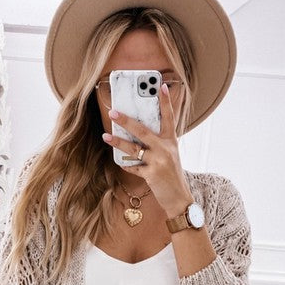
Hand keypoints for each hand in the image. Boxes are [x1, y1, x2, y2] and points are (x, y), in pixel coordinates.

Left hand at [102, 82, 193, 214]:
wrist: (179, 198)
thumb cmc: (172, 176)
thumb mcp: (170, 156)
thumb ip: (158, 144)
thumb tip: (138, 133)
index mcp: (171, 141)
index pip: (169, 117)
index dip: (165, 102)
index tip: (161, 86)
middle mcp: (165, 149)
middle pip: (143, 130)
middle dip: (126, 121)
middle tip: (113, 112)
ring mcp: (158, 162)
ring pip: (134, 148)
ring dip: (118, 142)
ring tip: (105, 136)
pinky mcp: (151, 174)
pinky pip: (134, 167)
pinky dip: (126, 165)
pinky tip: (120, 162)